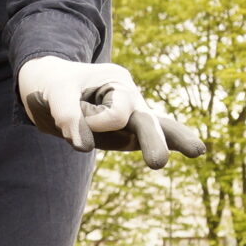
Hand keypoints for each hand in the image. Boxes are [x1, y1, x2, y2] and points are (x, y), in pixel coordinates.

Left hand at [16, 58, 206, 168]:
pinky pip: (147, 138)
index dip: (94, 125)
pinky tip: (194, 150)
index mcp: (117, 81)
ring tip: (197, 151)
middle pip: (147, 121)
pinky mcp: (125, 134)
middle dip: (154, 141)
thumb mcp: (55, 93)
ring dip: (174, 140)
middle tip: (157, 164)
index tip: (72, 122)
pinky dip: (169, 142)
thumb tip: (84, 148)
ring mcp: (131, 117)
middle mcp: (130, 98)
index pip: (116, 115)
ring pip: (158, 129)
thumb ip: (68, 115)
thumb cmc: (53, 85)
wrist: (47, 90)